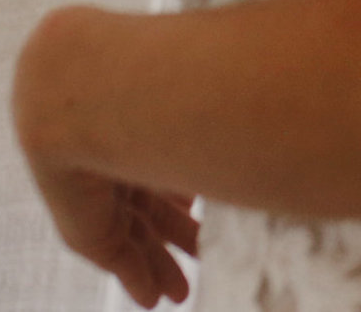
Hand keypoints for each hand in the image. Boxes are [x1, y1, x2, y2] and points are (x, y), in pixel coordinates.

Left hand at [14, 7, 198, 306]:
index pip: (158, 165)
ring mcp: (95, 191)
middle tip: (199, 257)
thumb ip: (223, 107)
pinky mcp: (84, 225)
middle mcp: (109, 158)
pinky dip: (136, 277)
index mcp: (128, 122)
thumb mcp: (189, 95)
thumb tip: (284, 110)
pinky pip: (115, 257)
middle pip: (147, 206)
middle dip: (174, 234)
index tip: (206, 206)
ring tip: (180, 291)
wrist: (76, 88)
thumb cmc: (145, 72)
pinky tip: (152, 299)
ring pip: (135, 235)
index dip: (184, 188)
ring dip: (160, 263)